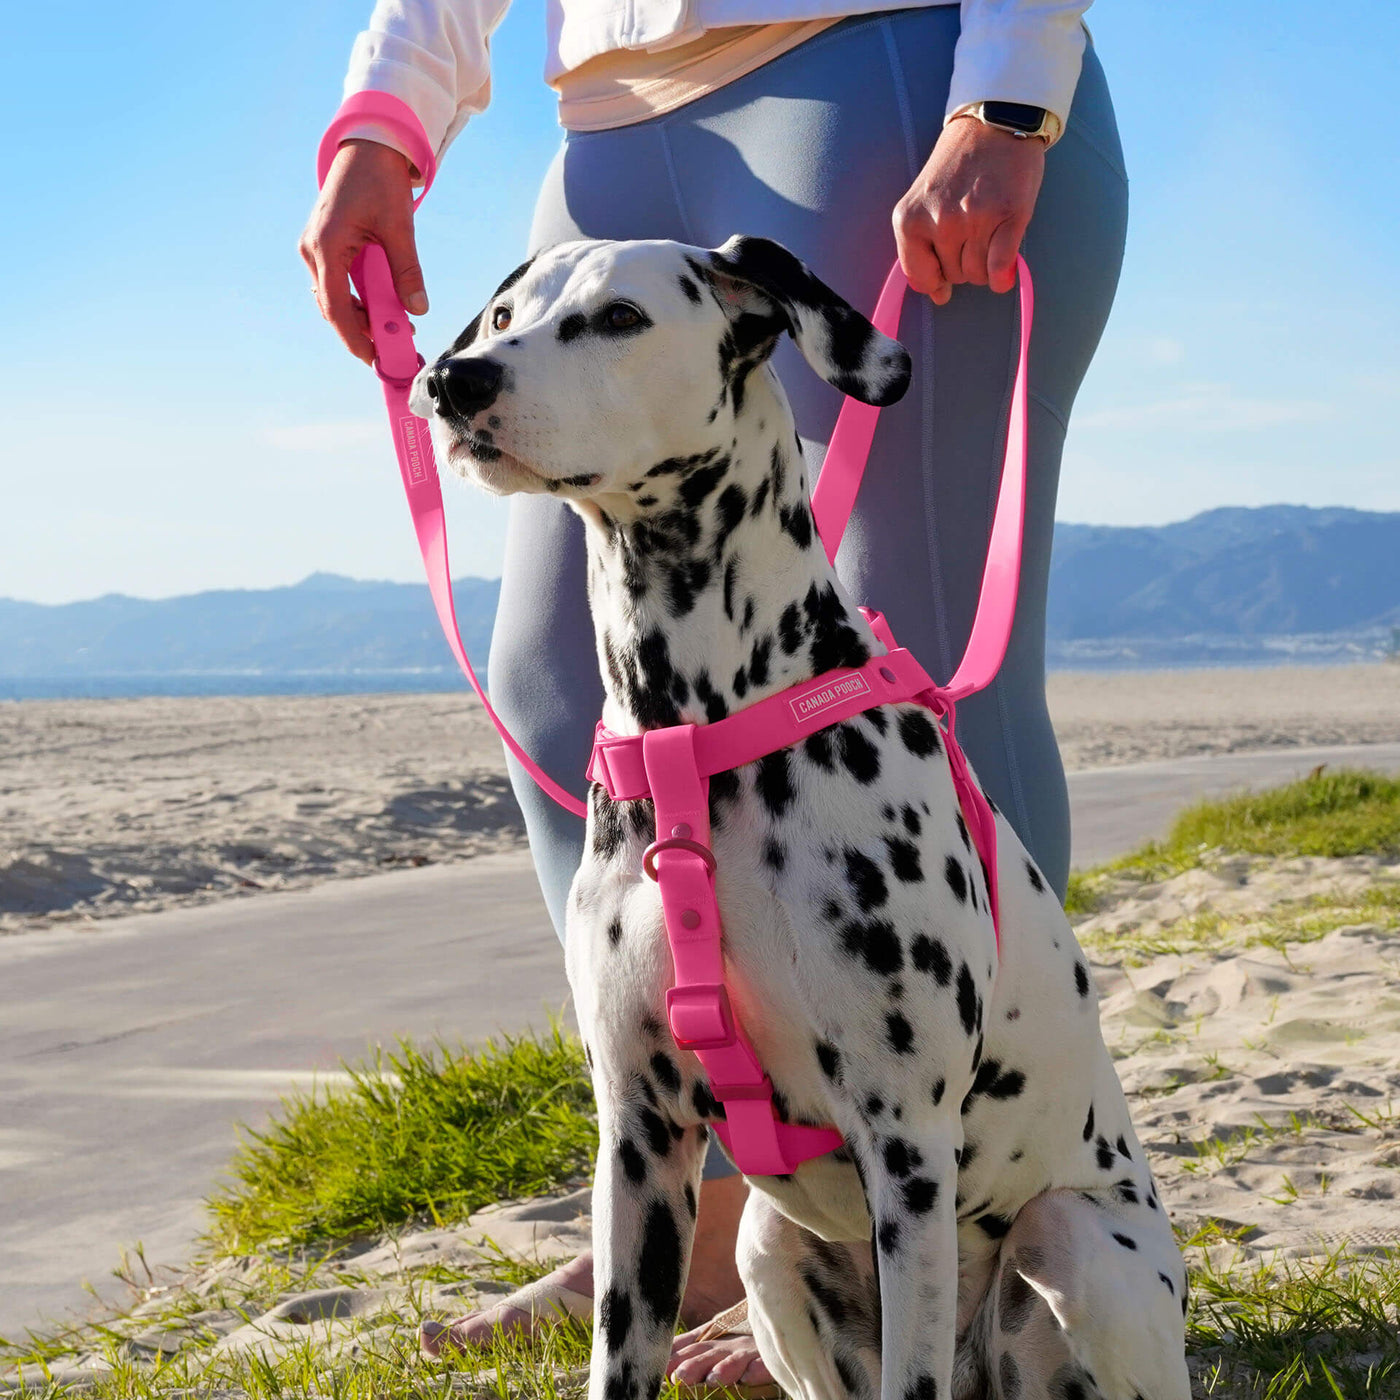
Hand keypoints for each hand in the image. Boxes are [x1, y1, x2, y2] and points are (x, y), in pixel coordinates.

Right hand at [299, 139, 426, 363]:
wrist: (367, 147)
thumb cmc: (380, 180)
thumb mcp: (399, 227)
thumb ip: (407, 270)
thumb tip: (417, 309)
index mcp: (326, 245)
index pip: (336, 307)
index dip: (354, 337)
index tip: (373, 358)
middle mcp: (312, 250)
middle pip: (334, 307)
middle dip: (363, 330)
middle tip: (394, 347)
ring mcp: (315, 248)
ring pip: (336, 297)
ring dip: (363, 315)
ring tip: (397, 326)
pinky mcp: (323, 246)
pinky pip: (338, 282)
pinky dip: (359, 298)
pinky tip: (384, 306)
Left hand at [892, 117, 1044, 304]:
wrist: (994, 121)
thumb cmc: (958, 164)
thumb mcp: (922, 200)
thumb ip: (922, 248)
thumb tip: (939, 295)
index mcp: (910, 219)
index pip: (920, 277)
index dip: (936, 279)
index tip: (944, 266)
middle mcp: (940, 221)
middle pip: (953, 276)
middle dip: (962, 264)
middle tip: (971, 233)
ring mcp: (975, 219)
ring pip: (978, 275)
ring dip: (984, 266)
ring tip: (987, 235)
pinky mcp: (1009, 217)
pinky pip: (1000, 268)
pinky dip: (1003, 276)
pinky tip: (1004, 270)